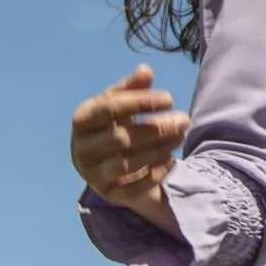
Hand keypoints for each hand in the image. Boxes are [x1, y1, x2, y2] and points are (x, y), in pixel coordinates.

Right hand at [71, 64, 189, 198]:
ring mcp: (92, 174)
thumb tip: (145, 71)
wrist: (101, 162)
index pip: (109, 108)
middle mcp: (81, 149)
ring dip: (159, 150)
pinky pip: (134, 187)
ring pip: (127, 164)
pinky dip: (156, 173)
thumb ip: (131, 88)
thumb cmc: (111, 124)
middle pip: (121, 139)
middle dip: (156, 129)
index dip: (140, 102)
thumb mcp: (118, 103)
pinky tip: (171, 159)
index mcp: (81, 120)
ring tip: (180, 136)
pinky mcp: (108, 194)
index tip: (169, 98)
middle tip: (184, 120)